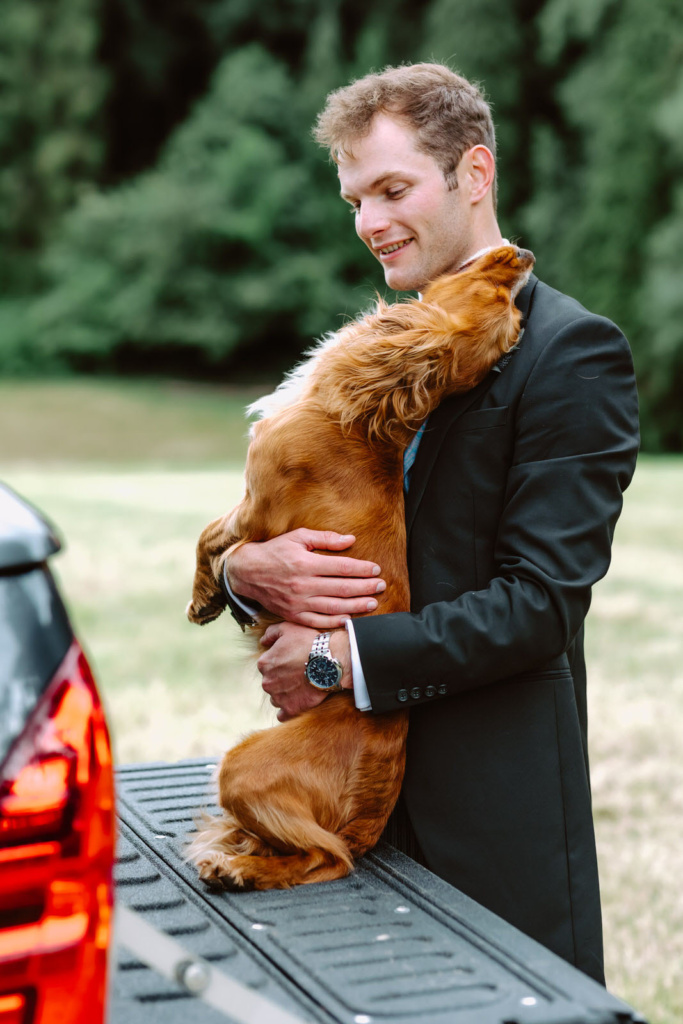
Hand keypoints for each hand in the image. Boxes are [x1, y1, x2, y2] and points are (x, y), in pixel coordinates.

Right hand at [226, 529, 385, 627]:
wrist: (247, 572)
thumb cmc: (275, 551)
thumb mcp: (298, 537)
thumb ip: (325, 538)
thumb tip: (351, 540)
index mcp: (306, 564)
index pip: (342, 567)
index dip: (362, 569)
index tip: (376, 569)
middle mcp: (304, 585)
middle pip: (342, 588)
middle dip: (365, 587)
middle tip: (381, 586)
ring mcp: (298, 603)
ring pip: (334, 607)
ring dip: (356, 606)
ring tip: (372, 603)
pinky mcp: (293, 615)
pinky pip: (318, 621)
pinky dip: (335, 621)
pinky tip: (349, 618)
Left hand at [258, 622, 351, 721]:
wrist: (330, 661)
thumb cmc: (309, 642)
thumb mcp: (288, 628)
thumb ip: (271, 633)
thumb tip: (263, 641)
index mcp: (264, 663)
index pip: (267, 665)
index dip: (280, 662)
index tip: (292, 661)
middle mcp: (267, 682)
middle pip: (271, 682)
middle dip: (282, 679)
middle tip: (299, 673)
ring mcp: (278, 697)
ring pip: (277, 697)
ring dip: (286, 693)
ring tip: (302, 686)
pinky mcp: (291, 709)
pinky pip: (283, 714)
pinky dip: (289, 709)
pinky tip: (298, 701)